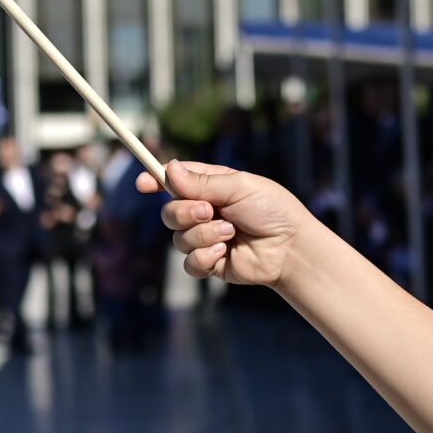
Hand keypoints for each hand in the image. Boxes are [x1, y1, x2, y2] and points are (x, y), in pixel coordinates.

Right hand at [150, 161, 311, 286]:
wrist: (290, 248)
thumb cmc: (273, 210)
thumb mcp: (240, 186)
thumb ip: (203, 182)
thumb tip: (170, 169)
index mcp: (211, 187)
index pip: (175, 182)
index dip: (156, 181)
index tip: (142, 183)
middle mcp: (205, 212)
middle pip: (169, 211)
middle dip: (184, 212)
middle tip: (209, 211)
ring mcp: (206, 238)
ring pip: (178, 238)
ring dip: (203, 234)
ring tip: (230, 233)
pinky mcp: (210, 263)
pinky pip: (189, 262)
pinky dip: (204, 256)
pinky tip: (224, 253)